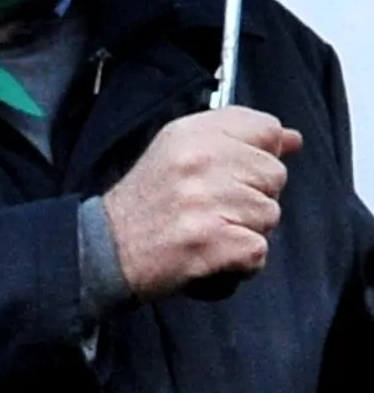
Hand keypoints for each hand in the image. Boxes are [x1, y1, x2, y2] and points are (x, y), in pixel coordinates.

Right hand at [103, 107, 297, 297]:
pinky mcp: (210, 240)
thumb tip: (291, 140)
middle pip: (274, 176)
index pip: (267, 129)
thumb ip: (237, 141)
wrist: (101, 251)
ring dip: (245, 233)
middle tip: (209, 209)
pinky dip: (239, 263)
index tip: (231, 174)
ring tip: (206, 232)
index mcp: (192, 134)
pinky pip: (258, 251)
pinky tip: (211, 256)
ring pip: (270, 216)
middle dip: (252, 198)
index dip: (258, 156)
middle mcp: (200, 161)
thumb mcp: (179, 154)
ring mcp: (205, 201)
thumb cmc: (144, 206)